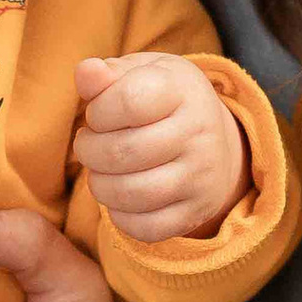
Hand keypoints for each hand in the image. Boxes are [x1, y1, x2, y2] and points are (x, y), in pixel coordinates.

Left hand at [73, 54, 249, 243]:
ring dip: (99, 185)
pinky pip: (146, 228)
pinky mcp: (196, 211)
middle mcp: (200, 133)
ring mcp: (201, 177)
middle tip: (89, 146)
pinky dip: (120, 217)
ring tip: (100, 171)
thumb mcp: (140, 73)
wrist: (214, 137)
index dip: (98, 112)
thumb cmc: (162, 100)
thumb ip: (107, 74)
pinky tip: (119, 196)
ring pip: (130, 194)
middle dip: (89, 152)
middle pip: (122, 153)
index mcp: (183, 90)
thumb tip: (86, 72)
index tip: (98, 114)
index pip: (128, 102)